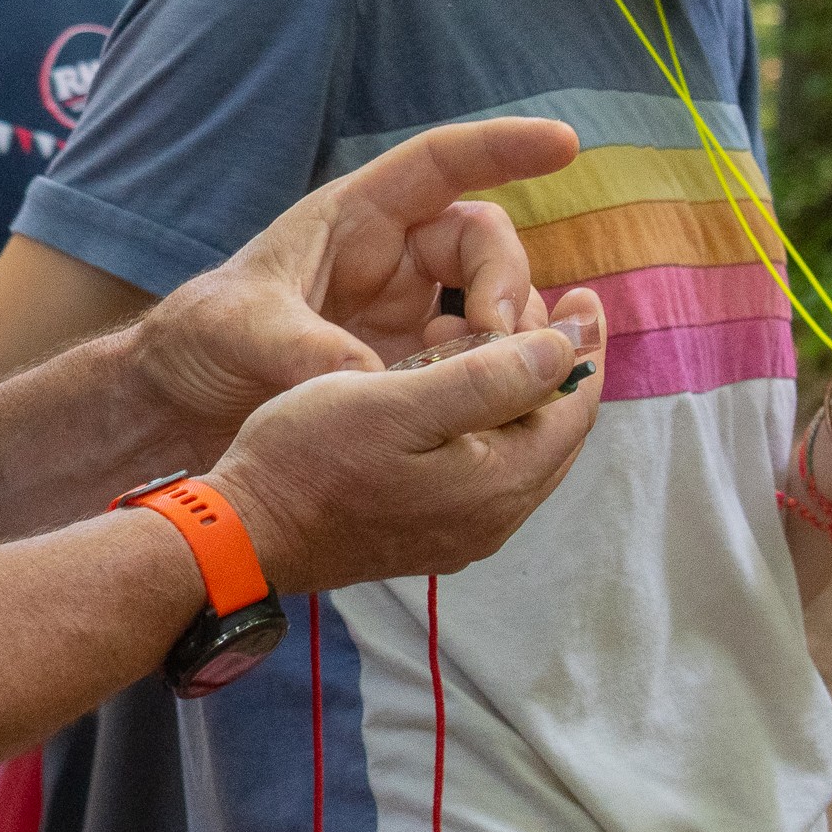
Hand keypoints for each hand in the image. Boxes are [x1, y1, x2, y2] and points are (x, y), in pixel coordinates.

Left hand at [135, 118, 581, 449]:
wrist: (178, 405)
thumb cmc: (200, 340)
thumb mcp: (240, 331)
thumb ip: (301, 351)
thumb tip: (367, 381)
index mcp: (355, 219)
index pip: (442, 164)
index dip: (503, 147)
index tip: (564, 144)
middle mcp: (391, 257)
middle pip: (484, 246)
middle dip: (507, 285)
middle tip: (499, 340)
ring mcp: (407, 313)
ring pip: (490, 307)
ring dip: (504, 340)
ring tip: (487, 385)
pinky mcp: (411, 367)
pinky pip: (474, 362)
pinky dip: (490, 380)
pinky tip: (477, 413)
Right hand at [210, 293, 605, 593]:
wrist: (246, 533)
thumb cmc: (312, 455)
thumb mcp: (399, 401)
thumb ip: (489, 378)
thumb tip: (566, 350)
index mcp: (497, 485)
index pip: (572, 410)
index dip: (583, 349)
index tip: (585, 297)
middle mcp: (491, 518)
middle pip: (552, 432)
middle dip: (555, 368)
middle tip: (546, 306)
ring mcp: (459, 531)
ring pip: (518, 448)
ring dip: (518, 391)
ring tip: (497, 334)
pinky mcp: (426, 530)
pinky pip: (484, 466)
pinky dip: (487, 418)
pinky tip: (455, 386)